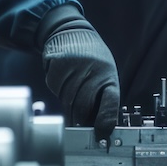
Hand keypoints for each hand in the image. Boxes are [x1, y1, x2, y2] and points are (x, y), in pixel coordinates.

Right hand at [38, 7, 119, 142]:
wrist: (71, 31)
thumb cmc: (92, 58)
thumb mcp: (105, 73)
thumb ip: (103, 97)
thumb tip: (99, 127)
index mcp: (108, 75)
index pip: (110, 103)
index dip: (106, 121)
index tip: (101, 134)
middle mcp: (93, 71)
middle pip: (82, 107)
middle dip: (80, 119)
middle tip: (79, 125)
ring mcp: (74, 68)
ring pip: (66, 101)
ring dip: (68, 105)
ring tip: (72, 92)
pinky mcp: (57, 67)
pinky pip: (55, 90)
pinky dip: (58, 91)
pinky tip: (63, 80)